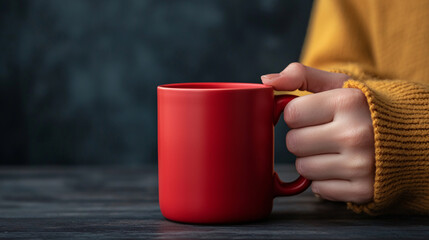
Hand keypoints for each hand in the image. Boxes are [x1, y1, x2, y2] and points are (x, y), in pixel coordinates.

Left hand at [262, 63, 374, 203]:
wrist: (411, 137)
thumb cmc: (366, 108)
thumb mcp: (339, 84)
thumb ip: (301, 76)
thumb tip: (266, 81)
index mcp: (348, 102)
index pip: (291, 114)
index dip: (297, 114)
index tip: (312, 114)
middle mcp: (356, 134)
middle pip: (293, 143)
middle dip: (302, 137)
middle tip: (322, 132)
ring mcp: (361, 165)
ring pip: (303, 168)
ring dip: (311, 160)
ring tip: (333, 149)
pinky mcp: (363, 190)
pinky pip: (319, 189)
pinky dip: (325, 180)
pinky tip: (341, 167)